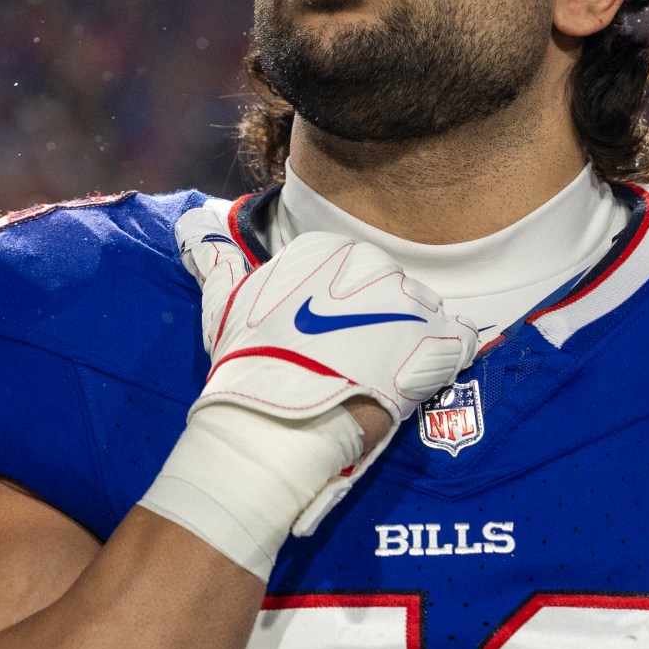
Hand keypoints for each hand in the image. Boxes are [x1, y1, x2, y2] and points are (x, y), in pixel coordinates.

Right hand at [141, 217, 471, 574]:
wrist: (274, 423)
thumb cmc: (248, 366)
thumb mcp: (225, 305)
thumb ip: (216, 261)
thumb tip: (192, 225)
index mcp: (324, 252)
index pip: (352, 269)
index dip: (346, 308)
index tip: (331, 339)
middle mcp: (368, 264)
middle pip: (390, 288)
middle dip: (381, 322)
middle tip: (357, 362)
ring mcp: (404, 301)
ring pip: (422, 313)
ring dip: (411, 341)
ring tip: (386, 375)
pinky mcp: (431, 343)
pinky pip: (456, 342)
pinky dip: (447, 357)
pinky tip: (425, 376)